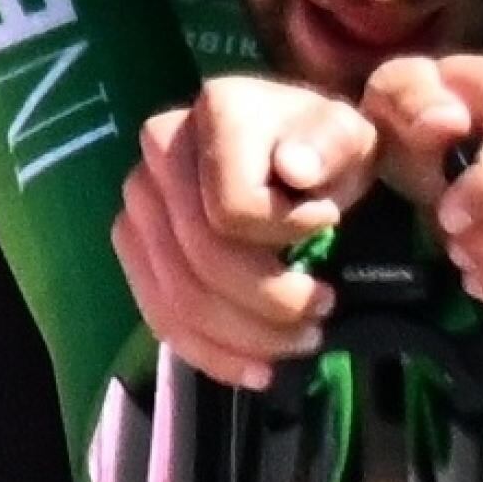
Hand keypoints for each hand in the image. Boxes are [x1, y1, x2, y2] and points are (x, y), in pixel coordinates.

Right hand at [114, 77, 378, 389]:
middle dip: (270, 304)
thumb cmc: (324, 145)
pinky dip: (212, 354)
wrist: (293, 148)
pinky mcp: (133, 244)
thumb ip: (330, 147)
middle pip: (201, 260)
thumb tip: (295, 170)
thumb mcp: (349, 136)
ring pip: (178, 298)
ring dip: (245, 338)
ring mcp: (137, 200)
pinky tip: (258, 370)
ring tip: (302, 341)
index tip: (329, 222)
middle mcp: (159, 149)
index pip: (232, 208)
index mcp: (215, 111)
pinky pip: (160, 316)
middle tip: (323, 313)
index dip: (287, 233)